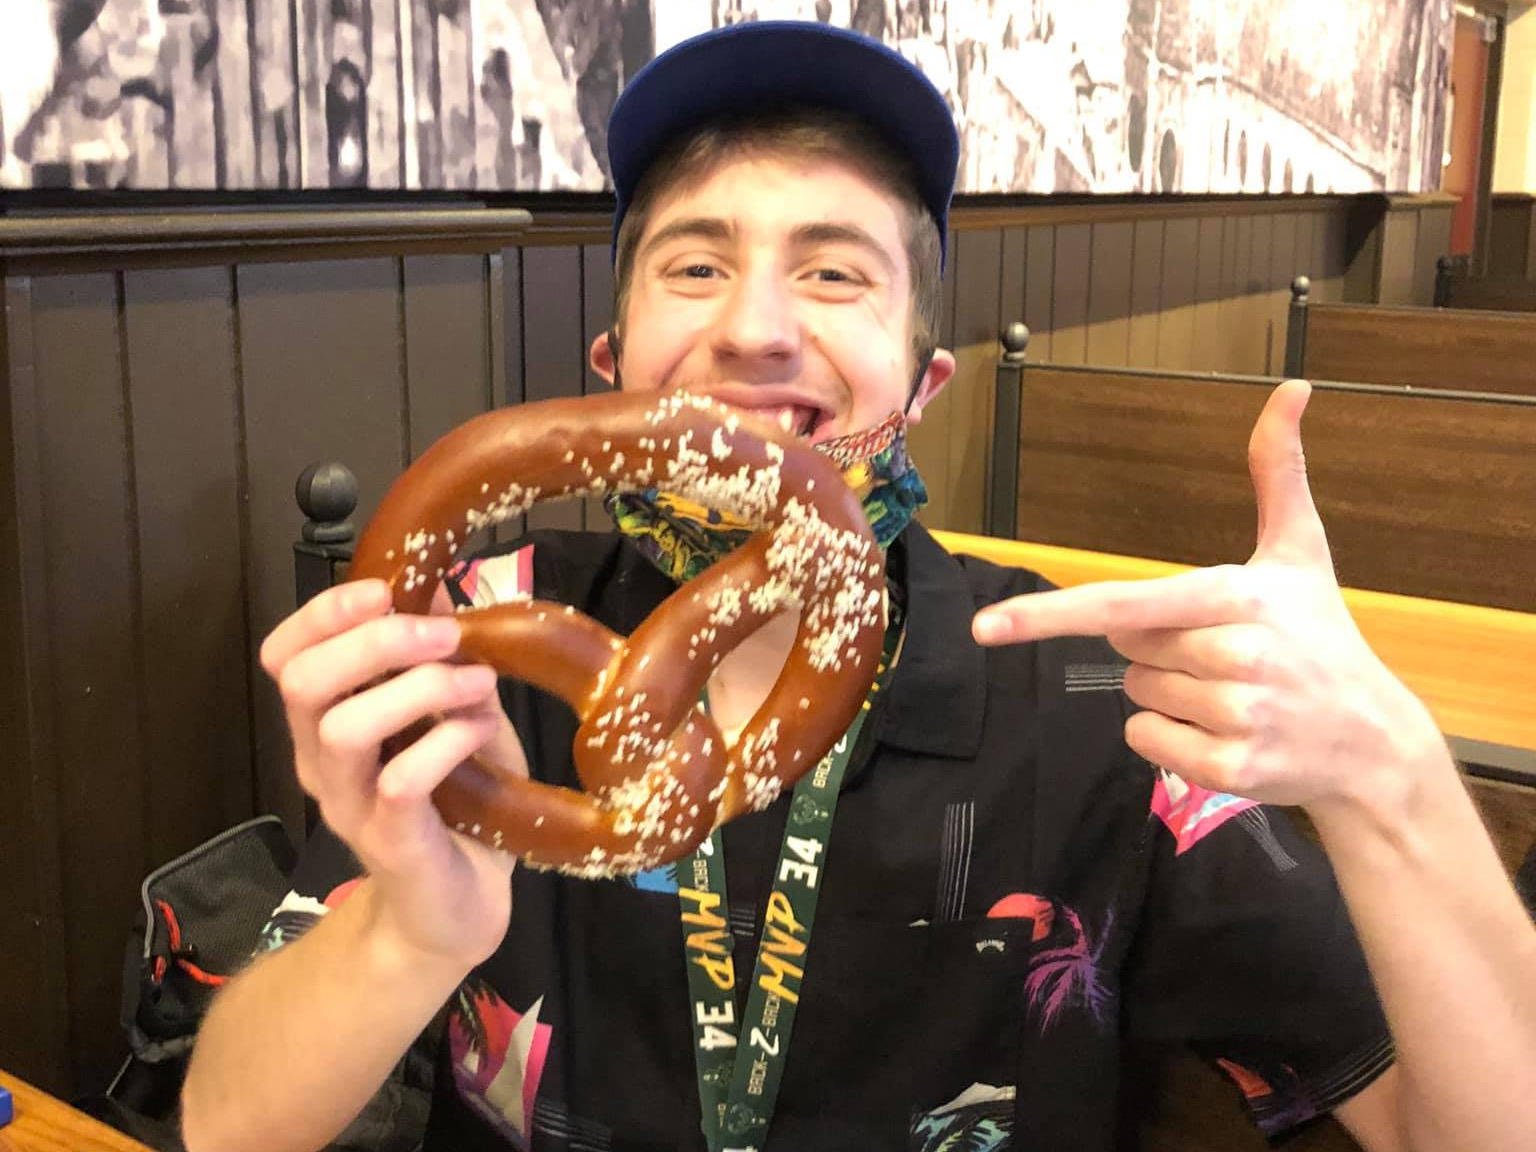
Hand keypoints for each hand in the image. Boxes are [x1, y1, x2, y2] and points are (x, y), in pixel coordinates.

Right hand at [260, 580, 525, 967]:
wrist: (459, 910)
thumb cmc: (459, 803)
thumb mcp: (455, 714)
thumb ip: (441, 659)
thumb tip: (435, 585)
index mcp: (326, 723)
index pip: (285, 656)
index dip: (322, 613)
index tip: (383, 590)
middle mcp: (322, 764)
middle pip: (303, 683)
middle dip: (375, 642)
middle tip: (444, 635)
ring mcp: (351, 807)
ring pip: (344, 729)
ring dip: (418, 689)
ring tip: (475, 682)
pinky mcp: (391, 844)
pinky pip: (400, 781)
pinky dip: (446, 742)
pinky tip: (482, 729)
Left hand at [972, 380, 1447, 812]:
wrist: (1376, 742)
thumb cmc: (1323, 637)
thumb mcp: (1302, 553)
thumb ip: (1278, 472)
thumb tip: (1292, 388)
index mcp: (1237, 597)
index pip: (1123, 604)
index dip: (1050, 614)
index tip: (986, 627)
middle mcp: (1236, 655)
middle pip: (1127, 648)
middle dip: (1158, 647)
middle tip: (1222, 651)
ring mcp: (1236, 717)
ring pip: (1135, 696)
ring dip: (1167, 694)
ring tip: (1233, 691)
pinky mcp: (1231, 770)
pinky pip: (1146, 741)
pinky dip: (1169, 739)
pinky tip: (1224, 731)